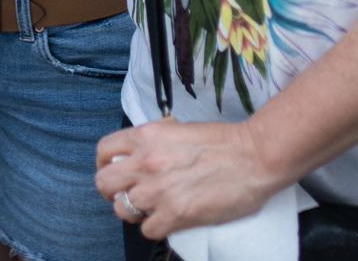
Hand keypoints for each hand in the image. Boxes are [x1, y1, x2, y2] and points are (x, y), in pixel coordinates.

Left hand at [94, 118, 286, 240]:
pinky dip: (156, 227)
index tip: (113, 171)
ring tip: (152, 208)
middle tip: (127, 195)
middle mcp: (146, 162)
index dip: (105, 164)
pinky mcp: (176, 214)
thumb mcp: (179, 128)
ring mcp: (159, 190)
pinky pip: (147, 230)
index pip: (104, 151)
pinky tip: (169, 218)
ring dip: (135, 211)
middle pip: (104, 183)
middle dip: (112, 192)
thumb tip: (140, 150)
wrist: (253, 156)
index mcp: (146, 136)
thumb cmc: (224, 142)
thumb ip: (155, 139)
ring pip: (122, 210)